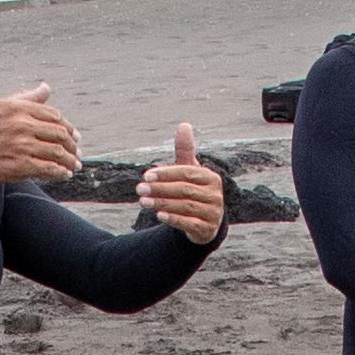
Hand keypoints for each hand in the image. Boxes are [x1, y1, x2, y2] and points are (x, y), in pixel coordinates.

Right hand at [0, 86, 79, 185]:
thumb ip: (25, 98)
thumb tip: (46, 88)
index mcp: (17, 108)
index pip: (54, 115)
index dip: (67, 126)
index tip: (73, 135)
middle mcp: (21, 124)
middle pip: (59, 133)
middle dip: (72, 144)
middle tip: (77, 151)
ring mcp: (21, 145)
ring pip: (57, 152)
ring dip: (70, 160)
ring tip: (74, 165)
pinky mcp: (20, 165)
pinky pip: (48, 169)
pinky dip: (60, 172)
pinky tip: (64, 174)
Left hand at [138, 121, 227, 243]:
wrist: (205, 221)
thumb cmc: (194, 190)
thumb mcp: (190, 171)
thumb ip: (185, 151)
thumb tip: (184, 125)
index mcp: (210, 178)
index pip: (187, 173)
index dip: (166, 174)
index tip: (146, 175)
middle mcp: (215, 195)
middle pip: (184, 190)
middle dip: (160, 189)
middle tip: (140, 189)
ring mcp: (213, 213)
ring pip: (185, 207)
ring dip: (162, 204)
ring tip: (143, 202)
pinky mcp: (207, 229)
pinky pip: (189, 223)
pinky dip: (173, 219)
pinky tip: (159, 215)